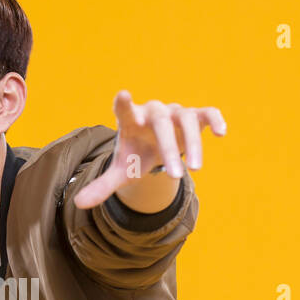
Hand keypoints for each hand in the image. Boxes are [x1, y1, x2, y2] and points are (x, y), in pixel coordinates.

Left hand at [73, 90, 225, 209]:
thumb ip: (102, 185)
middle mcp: (153, 113)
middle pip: (160, 123)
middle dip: (168, 149)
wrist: (154, 147)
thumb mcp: (121, 171)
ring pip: (186, 121)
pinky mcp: (195, 117)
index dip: (124, 104)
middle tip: (175, 176)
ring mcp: (175, 113)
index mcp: (131, 122)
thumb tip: (78, 203)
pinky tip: (221, 133)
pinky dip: (215, 120)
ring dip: (193, 144)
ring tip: (195, 169)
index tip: (123, 96)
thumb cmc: (136, 156)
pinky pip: (207, 114)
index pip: (125, 111)